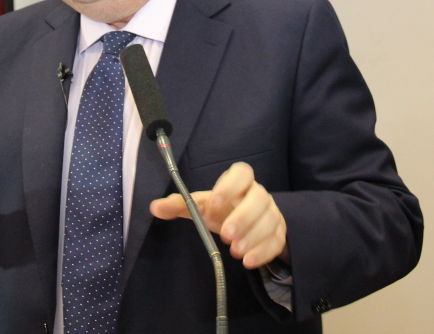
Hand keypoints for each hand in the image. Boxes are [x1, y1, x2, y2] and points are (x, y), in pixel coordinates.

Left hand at [150, 162, 288, 269]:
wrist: (245, 225)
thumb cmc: (221, 212)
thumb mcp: (201, 207)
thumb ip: (180, 205)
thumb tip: (155, 207)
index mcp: (239, 183)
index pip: (242, 172)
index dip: (230, 185)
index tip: (215, 203)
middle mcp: (259, 194)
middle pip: (259, 198)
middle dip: (243, 217)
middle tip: (225, 236)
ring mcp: (272, 213)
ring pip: (270, 220)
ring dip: (252, 237)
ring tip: (235, 251)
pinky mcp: (278, 232)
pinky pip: (276, 241)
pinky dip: (263, 252)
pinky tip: (248, 261)